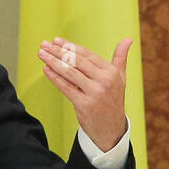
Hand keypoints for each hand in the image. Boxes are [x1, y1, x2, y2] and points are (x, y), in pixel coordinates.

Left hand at [38, 36, 130, 151]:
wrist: (111, 129)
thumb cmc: (113, 101)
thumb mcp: (120, 78)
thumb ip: (120, 58)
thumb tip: (127, 39)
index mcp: (111, 72)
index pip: (87, 55)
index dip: (70, 46)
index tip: (57, 41)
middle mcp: (104, 81)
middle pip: (77, 61)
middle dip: (58, 51)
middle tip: (44, 44)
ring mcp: (94, 93)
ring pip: (69, 72)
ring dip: (53, 62)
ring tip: (41, 54)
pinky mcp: (84, 105)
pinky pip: (66, 88)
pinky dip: (54, 77)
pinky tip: (46, 69)